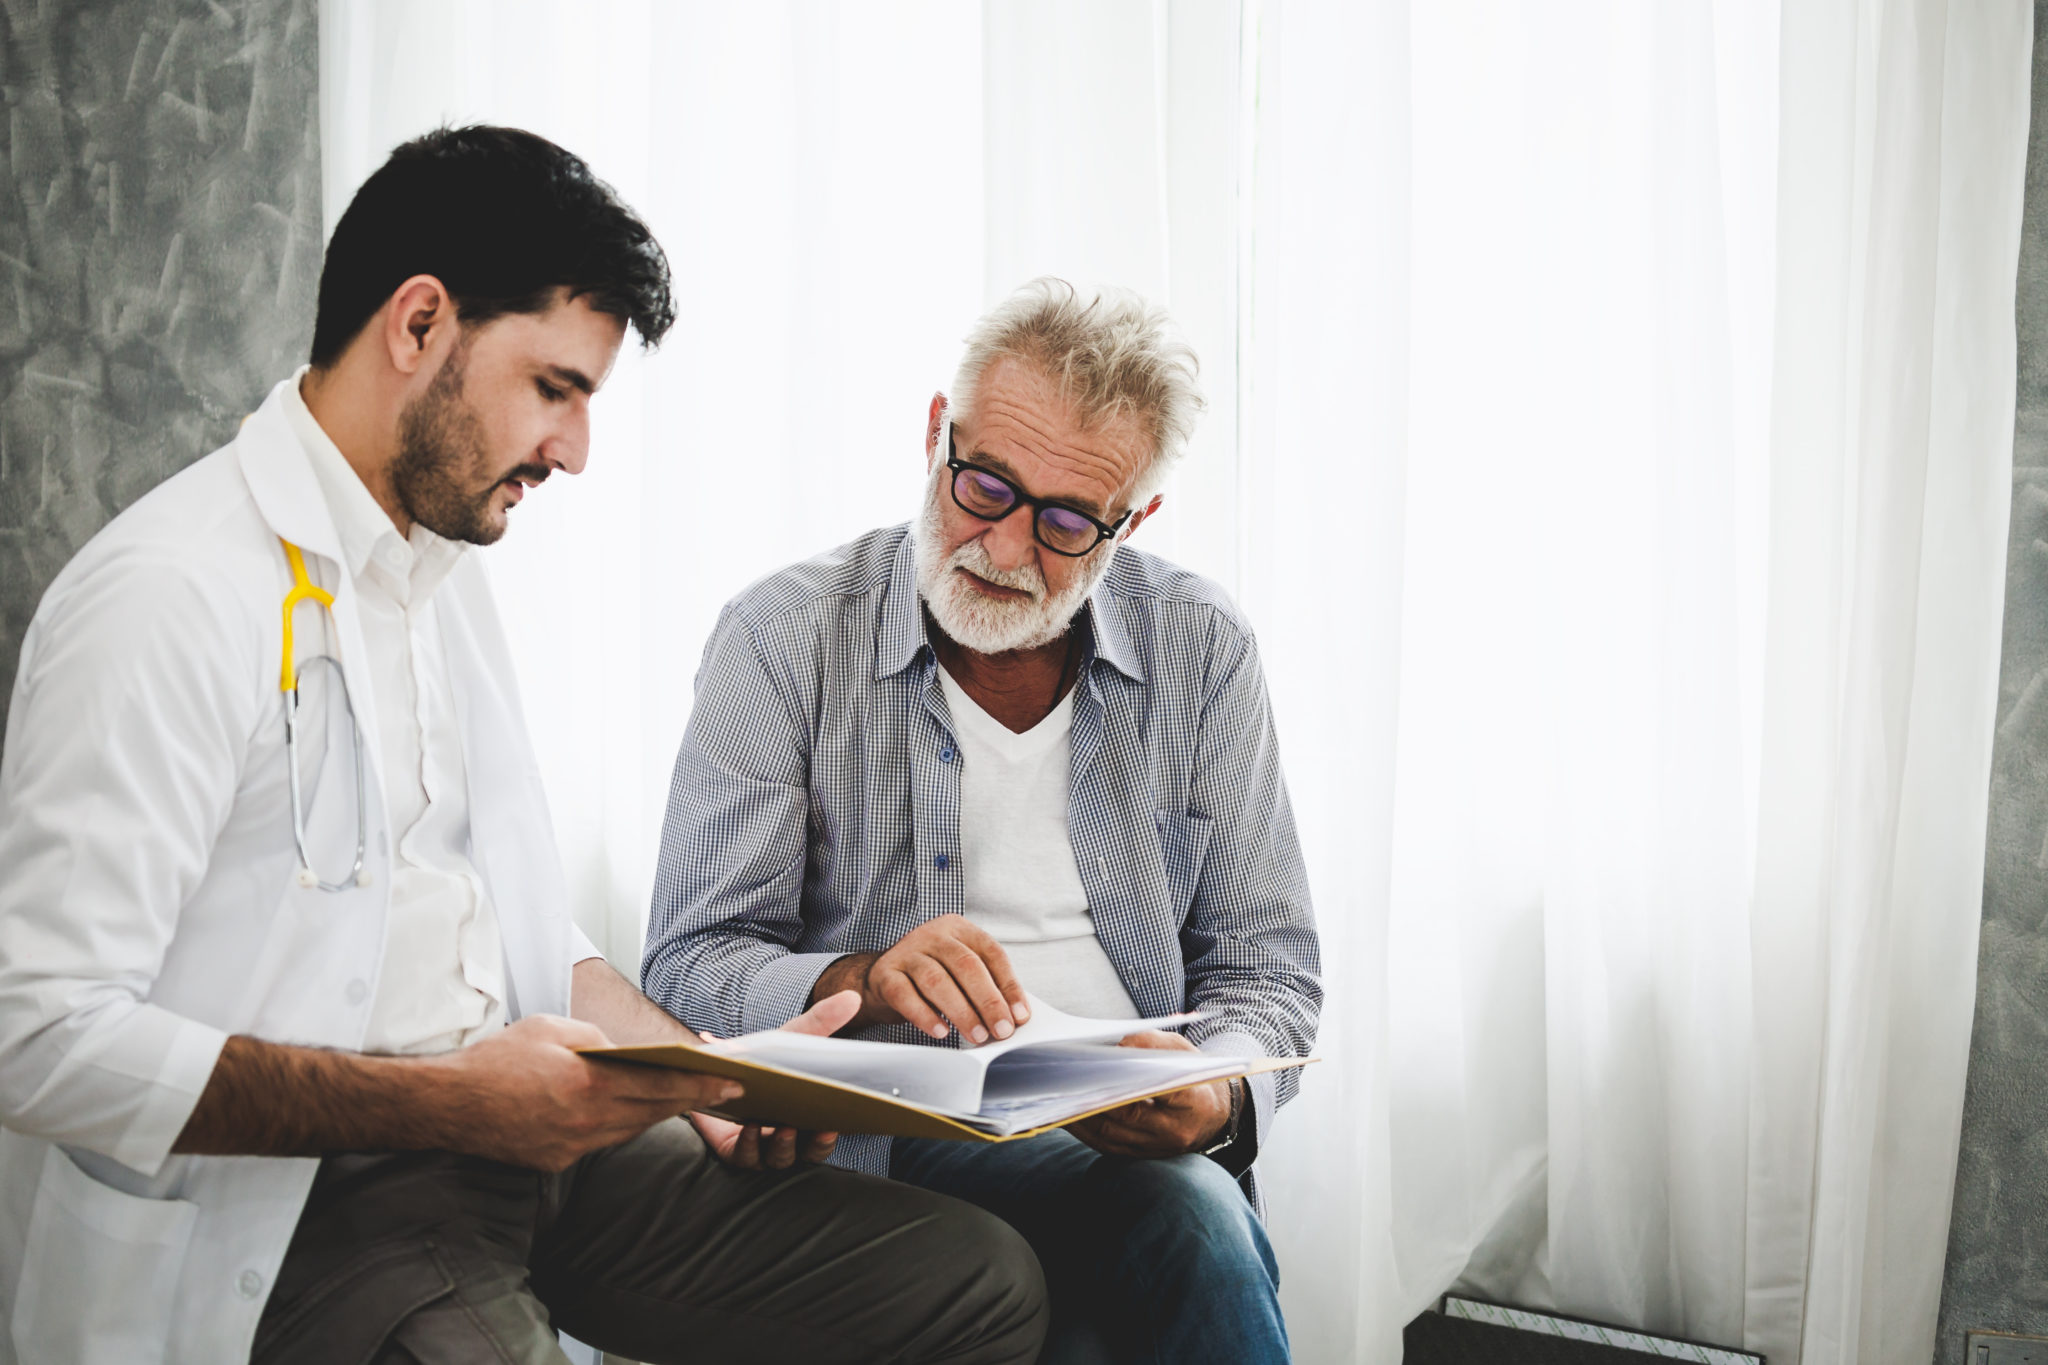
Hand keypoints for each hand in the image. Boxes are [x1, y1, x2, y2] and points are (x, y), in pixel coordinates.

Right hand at [432, 1014, 743, 1171]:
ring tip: (688, 1097)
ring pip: (631, 1129)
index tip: (733, 1081)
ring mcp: (571, 1148)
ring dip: (660, 1113)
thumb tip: (626, 1055)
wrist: (448, 1105)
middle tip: (727, 1091)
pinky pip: (603, 1142)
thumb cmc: (498, 1059)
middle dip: (692, 1100)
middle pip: (653, 1112)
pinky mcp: (557, 1162)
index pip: (660, 1085)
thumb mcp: (552, 1030)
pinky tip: (635, 1112)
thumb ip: (597, 1042)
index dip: (701, 1084)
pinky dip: (623, 1125)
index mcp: (587, 1085)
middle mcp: (585, 1123)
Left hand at [687, 989, 858, 1169]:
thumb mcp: (791, 1037)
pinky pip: (745, 1157)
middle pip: (805, 1152)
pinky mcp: (733, 1149)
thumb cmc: (761, 1057)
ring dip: (783, 1146)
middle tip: (814, 1127)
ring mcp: (761, 1146)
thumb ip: (820, 1021)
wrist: (716, 1065)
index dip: (832, 1135)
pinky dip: (749, 1145)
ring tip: (782, 1126)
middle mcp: (787, 1136)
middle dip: (812, 1144)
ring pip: (777, 1158)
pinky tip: (750, 1127)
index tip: (837, 1123)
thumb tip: (852, 997)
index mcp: (806, 1116)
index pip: (825, 1135)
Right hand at [813, 914, 1029, 1044]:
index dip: (1009, 985)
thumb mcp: (959, 971)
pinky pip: (905, 995)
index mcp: (958, 929)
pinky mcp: (885, 973)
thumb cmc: (930, 975)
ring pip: (937, 980)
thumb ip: (985, 986)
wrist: (881, 977)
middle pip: (966, 965)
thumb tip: (1012, 1016)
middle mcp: (933, 935)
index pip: (991, 953)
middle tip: (1000, 1029)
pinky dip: (925, 1016)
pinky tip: (941, 1031)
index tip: (1020, 1015)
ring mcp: (907, 952)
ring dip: (961, 1011)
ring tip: (976, 1035)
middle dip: (988, 1001)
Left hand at [1064, 1031, 1231, 1157]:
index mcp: (1195, 1101)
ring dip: (1083, 1113)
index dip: (1138, 1076)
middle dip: (1099, 1094)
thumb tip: (1119, 1043)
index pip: (1168, 1090)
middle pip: (1131, 1114)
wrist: (1211, 1117)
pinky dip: (1083, 1129)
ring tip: (1060, 1092)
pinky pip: (1105, 1145)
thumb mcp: (1183, 1052)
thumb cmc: (1193, 1078)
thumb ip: (1154, 1042)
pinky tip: (1065, 1111)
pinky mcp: (1140, 1156)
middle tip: (1071, 1075)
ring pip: (1113, 1133)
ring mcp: (1157, 1148)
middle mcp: (1176, 1131)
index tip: (1110, 1059)